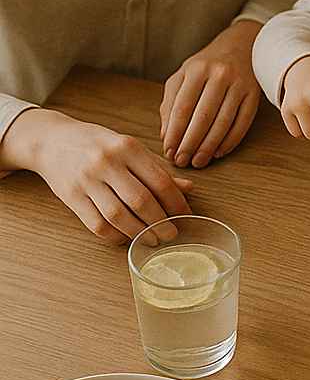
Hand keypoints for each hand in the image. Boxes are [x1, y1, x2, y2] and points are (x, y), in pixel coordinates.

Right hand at [7, 109, 192, 243]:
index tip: (186, 214)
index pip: (159, 180)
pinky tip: (127, 238)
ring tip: (153, 239)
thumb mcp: (129, 147)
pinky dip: (115, 236)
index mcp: (127, 146)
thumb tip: (188, 188)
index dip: (176, 202)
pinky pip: (97, 225)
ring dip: (140, 233)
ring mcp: (87, 180)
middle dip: (161, 222)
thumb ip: (157, 168)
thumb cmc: (97, 144)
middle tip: (172, 233)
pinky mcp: (71, 197)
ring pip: (119, 216)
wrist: (51, 140)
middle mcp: (106, 162)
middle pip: (140, 201)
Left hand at [160, 21, 261, 167]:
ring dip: (209, 147)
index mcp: (196, 69)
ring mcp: (239, 84)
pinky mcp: (254, 95)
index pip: (182, 107)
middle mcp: (219, 75)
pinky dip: (230, 141)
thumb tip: (167, 136)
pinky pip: (242, 123)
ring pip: (223, 122)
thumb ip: (171, 102)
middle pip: (202, 117)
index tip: (168, 151)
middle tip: (182, 162)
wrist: (243, 44)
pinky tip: (218, 152)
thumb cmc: (207, 64)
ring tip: (198, 161)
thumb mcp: (184, 74)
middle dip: (190, 143)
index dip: (174, 133)